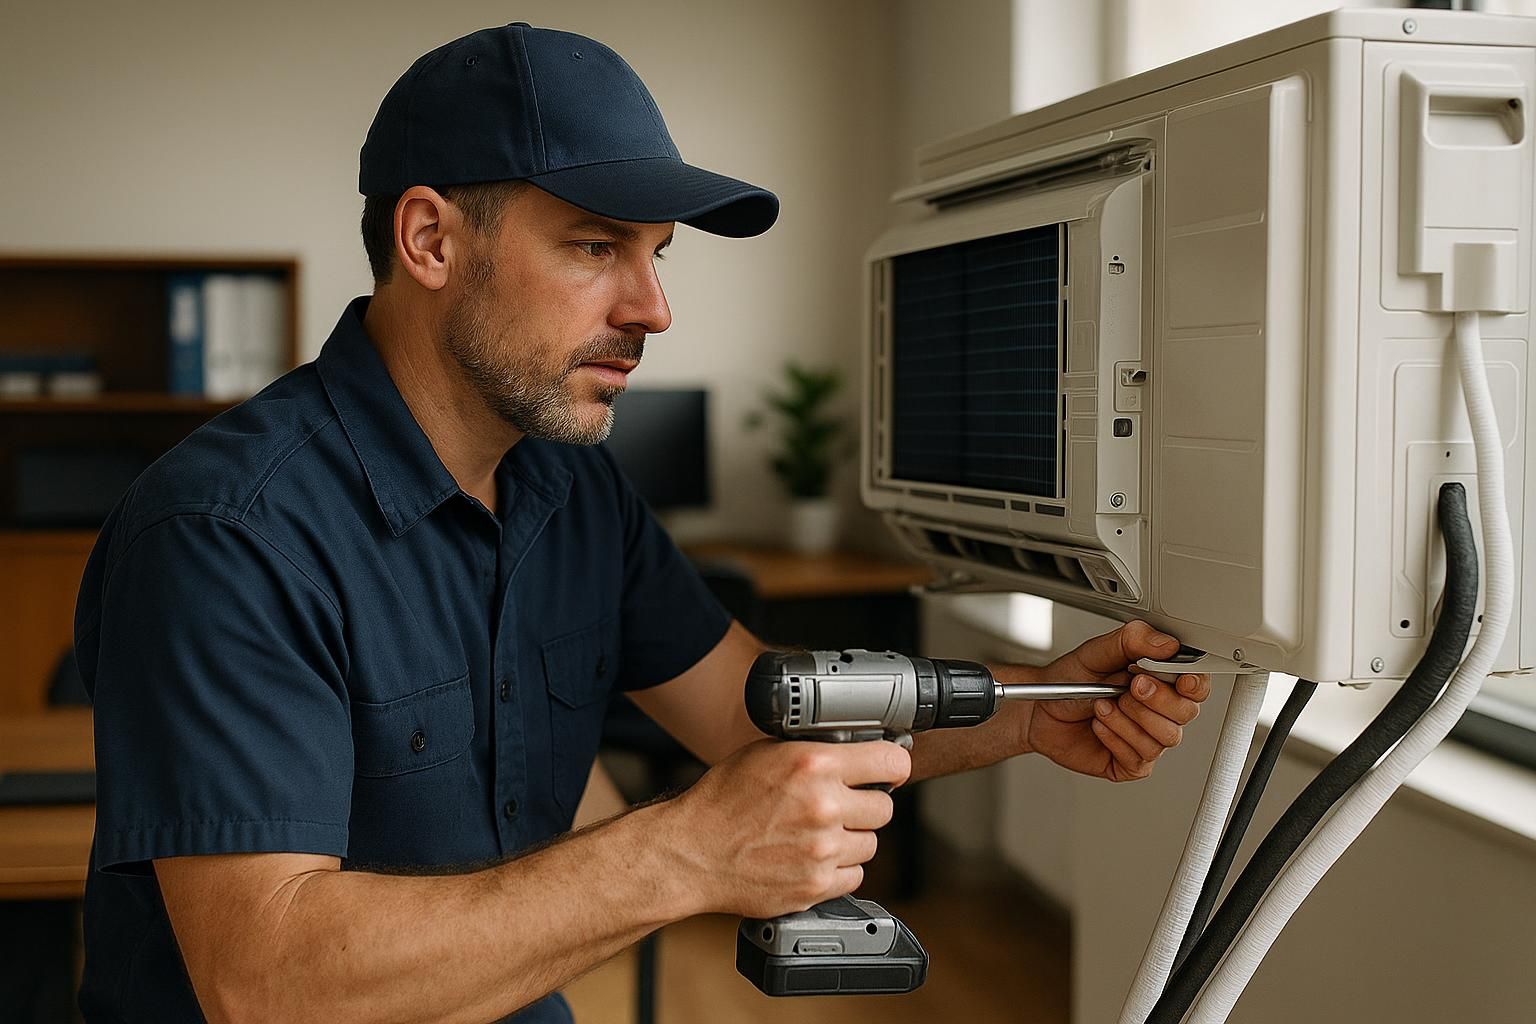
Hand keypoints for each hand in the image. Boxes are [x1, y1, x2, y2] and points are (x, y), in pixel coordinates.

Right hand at [660, 738, 910, 917]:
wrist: (692, 851)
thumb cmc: (722, 801)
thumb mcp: (765, 753)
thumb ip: (813, 751)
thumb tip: (853, 749)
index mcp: (814, 765)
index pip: (890, 762)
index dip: (892, 766)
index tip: (888, 771)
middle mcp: (823, 806)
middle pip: (884, 807)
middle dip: (864, 805)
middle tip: (840, 806)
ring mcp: (822, 849)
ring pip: (870, 843)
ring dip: (851, 838)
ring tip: (817, 834)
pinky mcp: (816, 884)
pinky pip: (854, 875)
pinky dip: (838, 869)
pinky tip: (812, 858)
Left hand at [1023, 620, 1209, 781]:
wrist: (1039, 708)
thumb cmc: (1070, 680)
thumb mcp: (1097, 651)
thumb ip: (1132, 640)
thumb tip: (1166, 643)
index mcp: (1159, 680)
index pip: (1196, 685)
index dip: (1193, 683)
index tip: (1178, 677)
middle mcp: (1159, 711)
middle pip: (1186, 713)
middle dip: (1156, 699)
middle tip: (1129, 687)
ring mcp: (1147, 738)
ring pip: (1165, 737)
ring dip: (1129, 719)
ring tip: (1102, 705)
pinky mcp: (1131, 763)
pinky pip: (1140, 758)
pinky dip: (1115, 738)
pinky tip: (1099, 725)